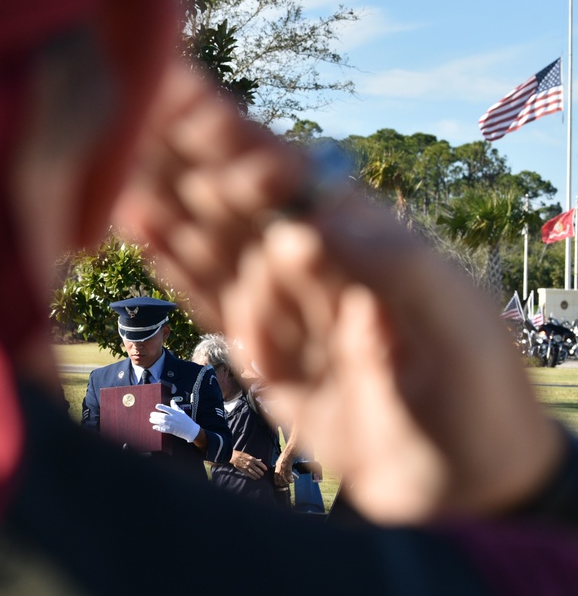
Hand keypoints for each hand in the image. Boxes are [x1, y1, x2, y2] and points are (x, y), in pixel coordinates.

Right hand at [115, 59, 563, 523]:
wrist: (459, 488)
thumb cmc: (477, 403)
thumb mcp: (458, 332)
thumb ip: (395, 272)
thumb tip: (315, 223)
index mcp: (367, 243)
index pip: (295, 179)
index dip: (242, 143)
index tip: (190, 106)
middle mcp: (320, 265)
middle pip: (242, 202)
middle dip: (190, 158)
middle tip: (133, 115)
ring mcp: (287, 308)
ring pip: (216, 242)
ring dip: (169, 201)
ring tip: (118, 163)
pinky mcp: (262, 352)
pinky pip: (211, 297)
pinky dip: (175, 262)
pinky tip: (140, 224)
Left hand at [149, 399, 200, 442]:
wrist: (191, 430)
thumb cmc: (187, 421)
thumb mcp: (181, 412)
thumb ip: (175, 407)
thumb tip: (172, 401)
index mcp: (176, 413)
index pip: (168, 409)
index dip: (162, 407)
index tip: (156, 406)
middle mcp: (174, 419)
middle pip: (163, 416)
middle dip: (156, 415)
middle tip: (151, 414)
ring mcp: (173, 425)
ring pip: (162, 422)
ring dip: (156, 421)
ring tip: (151, 420)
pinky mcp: (172, 430)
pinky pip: (164, 429)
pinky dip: (159, 428)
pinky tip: (154, 427)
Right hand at [231, 451, 266, 479]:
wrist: (233, 456)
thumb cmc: (241, 454)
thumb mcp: (248, 455)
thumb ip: (254, 459)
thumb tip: (260, 460)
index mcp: (252, 458)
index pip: (259, 463)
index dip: (263, 466)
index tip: (266, 469)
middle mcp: (250, 463)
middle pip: (257, 469)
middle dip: (261, 472)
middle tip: (262, 474)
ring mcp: (246, 467)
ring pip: (253, 473)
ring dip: (257, 475)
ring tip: (259, 477)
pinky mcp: (243, 470)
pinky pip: (249, 474)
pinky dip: (252, 477)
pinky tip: (255, 478)